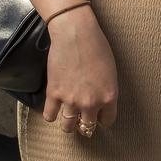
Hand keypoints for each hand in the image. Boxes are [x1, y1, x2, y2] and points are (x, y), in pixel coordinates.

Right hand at [42, 6, 118, 134]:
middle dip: (85, 123)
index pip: (108, 120)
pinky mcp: (54, 94)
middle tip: (82, 117)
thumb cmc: (97, 45)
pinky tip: (54, 108)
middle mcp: (91, 103)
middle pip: (87, 127)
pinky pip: (49, 116)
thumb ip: (106, 88)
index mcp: (109, 96)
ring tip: (68, 116)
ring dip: (68, 123)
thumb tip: (100, 100)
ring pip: (68, 127)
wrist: (76, 33)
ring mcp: (71, 100)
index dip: (103, 118)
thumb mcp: (111, 70)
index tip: (99, 115)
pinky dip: (51, 114)